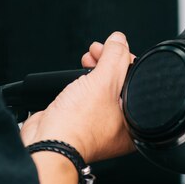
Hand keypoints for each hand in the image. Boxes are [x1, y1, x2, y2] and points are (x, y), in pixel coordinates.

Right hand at [21, 32, 133, 162]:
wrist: (46, 143)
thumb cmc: (78, 125)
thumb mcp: (103, 82)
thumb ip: (115, 57)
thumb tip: (120, 40)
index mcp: (135, 121)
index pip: (137, 80)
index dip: (126, 59)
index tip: (117, 47)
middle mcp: (119, 124)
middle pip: (119, 81)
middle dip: (109, 60)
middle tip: (99, 50)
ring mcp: (99, 122)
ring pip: (102, 86)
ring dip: (95, 67)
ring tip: (88, 57)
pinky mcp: (81, 119)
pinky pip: (88, 93)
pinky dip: (84, 79)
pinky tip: (79, 71)